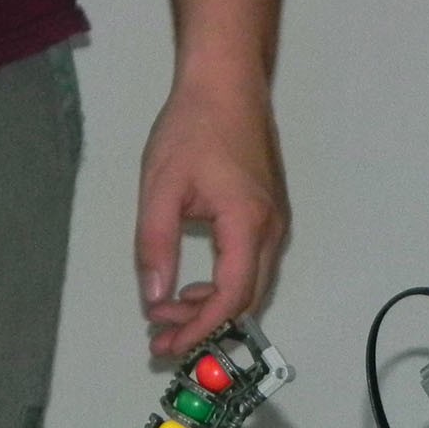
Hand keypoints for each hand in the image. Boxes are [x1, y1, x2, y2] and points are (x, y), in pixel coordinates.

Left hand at [135, 77, 289, 356]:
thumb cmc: (193, 127)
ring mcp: (274, 223)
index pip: (231, 296)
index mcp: (247, 223)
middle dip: (203, 325)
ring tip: (168, 312)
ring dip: (212, 306)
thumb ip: (154, 246)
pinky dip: (222, 285)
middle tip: (161, 337)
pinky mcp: (268, 215)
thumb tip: (154, 298)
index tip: (168, 344)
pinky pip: (250, 266)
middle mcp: (270, 229)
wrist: (226, 83)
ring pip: (250, 285)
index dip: (199, 328)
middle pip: (246, 299)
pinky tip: (191, 285)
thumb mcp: (160, 188)